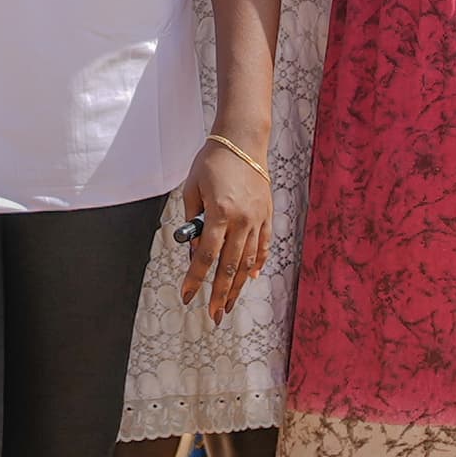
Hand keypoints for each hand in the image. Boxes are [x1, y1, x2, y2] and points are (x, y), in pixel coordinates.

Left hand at [177, 136, 273, 322]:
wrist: (243, 141)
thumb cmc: (212, 162)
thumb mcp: (192, 188)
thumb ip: (192, 221)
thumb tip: (194, 250)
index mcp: (219, 213)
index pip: (205, 255)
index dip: (195, 279)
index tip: (188, 296)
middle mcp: (242, 219)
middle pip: (229, 265)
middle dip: (219, 293)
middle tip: (213, 315)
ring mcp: (257, 219)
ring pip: (247, 261)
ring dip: (237, 285)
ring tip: (228, 304)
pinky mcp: (267, 215)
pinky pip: (263, 245)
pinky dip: (257, 263)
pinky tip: (250, 278)